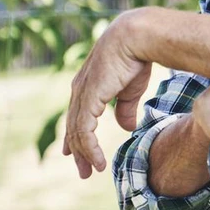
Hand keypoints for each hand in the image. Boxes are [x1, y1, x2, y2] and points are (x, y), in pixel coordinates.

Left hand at [64, 12, 151, 177]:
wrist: (136, 39)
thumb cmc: (136, 58)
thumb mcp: (130, 89)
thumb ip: (124, 109)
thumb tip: (126, 128)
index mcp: (88, 85)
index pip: (77, 115)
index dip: (76, 135)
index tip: (74, 152)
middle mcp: (80, 90)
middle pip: (73, 127)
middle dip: (78, 150)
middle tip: (84, 170)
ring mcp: (82, 94)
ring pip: (77, 132)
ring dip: (84, 154)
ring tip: (91, 171)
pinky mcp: (88, 99)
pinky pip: (84, 131)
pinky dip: (89, 148)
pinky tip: (98, 161)